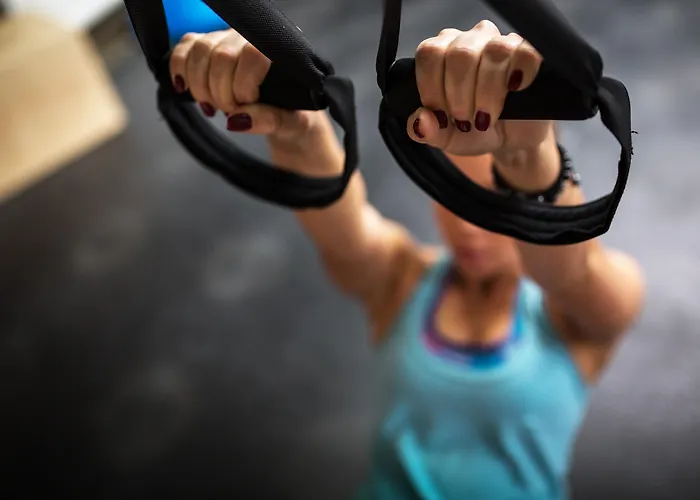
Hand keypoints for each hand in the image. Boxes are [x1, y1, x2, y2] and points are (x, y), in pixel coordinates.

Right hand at [169, 29, 327, 145]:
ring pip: (199, 49)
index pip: (253, 54)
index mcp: (279, 52)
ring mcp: (228, 41)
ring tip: (213, 107)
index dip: (242, 84)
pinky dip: (179, 69)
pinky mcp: (208, 49)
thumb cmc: (293, 120)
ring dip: (200, 86)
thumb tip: (236, 120)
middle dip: (220, 92)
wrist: (286, 122)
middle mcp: (253, 38)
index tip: (246, 105)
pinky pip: (184, 48)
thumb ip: (270, 120)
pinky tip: (184, 89)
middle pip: (221, 53)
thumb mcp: (290, 125)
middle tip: (229, 112)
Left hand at [407, 20, 552, 157]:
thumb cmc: (475, 131)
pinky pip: (527, 52)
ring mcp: (503, 44)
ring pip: (494, 52)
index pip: (430, 54)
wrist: (511, 140)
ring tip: (487, 117)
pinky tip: (514, 91)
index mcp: (443, 53)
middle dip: (460, 94)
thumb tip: (421, 120)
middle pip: (460, 53)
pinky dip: (519, 74)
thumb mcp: (446, 138)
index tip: (441, 115)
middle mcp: (471, 41)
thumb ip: (426, 131)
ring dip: (487, 92)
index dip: (432, 87)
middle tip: (465, 119)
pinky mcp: (531, 54)